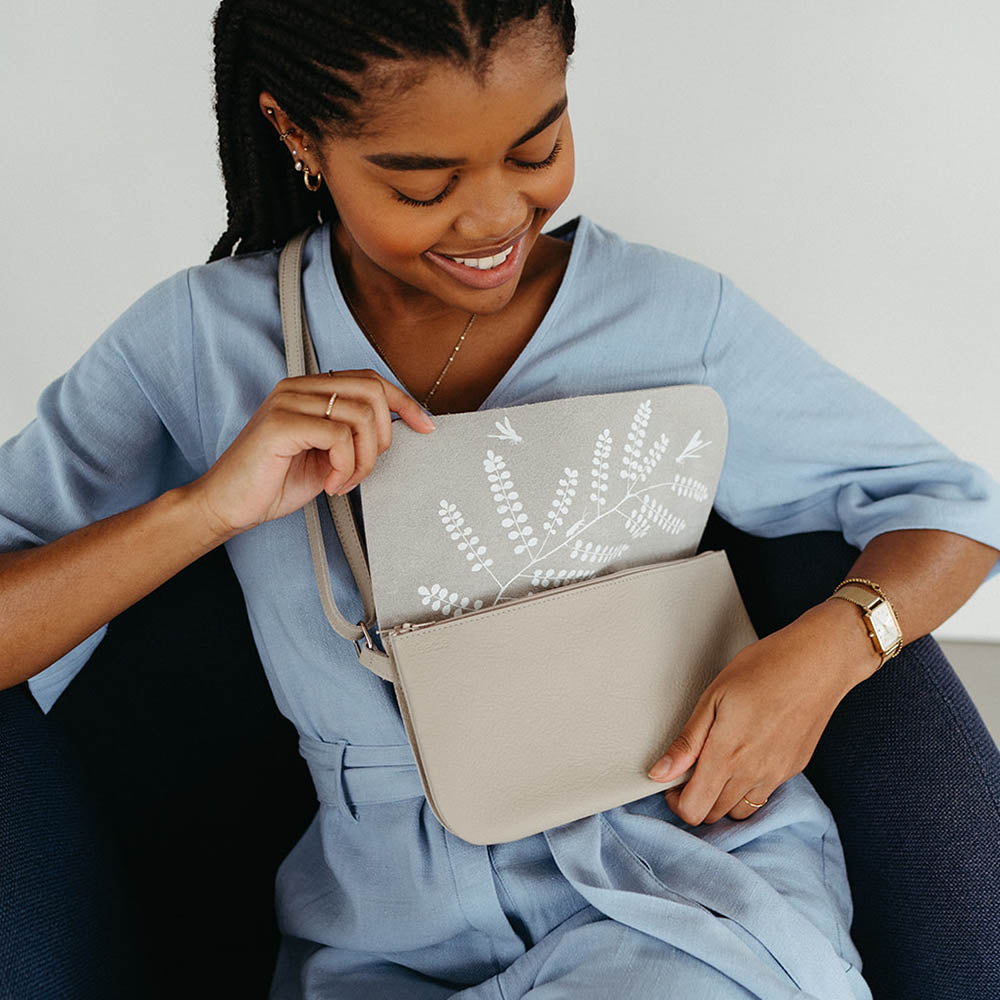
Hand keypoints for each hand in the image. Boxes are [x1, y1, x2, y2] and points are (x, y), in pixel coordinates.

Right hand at [188, 369, 434, 538]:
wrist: (229, 505)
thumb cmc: (274, 482)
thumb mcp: (327, 455)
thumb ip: (354, 435)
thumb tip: (398, 425)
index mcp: (311, 390)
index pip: (370, 379)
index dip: (404, 401)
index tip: (426, 426)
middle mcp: (299, 387)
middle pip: (372, 391)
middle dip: (383, 437)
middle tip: (364, 469)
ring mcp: (288, 402)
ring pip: (360, 416)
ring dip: (364, 459)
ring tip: (344, 481)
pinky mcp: (281, 424)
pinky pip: (339, 436)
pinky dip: (345, 466)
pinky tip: (331, 483)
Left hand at [647, 600, 879, 824]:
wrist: (818, 663)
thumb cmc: (763, 669)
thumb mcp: (713, 697)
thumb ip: (687, 742)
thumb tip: (660, 773)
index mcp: (727, 756)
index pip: (694, 811)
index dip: (676, 801)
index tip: (673, 781)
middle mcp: (753, 774)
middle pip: (714, 815)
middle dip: (696, 798)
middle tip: (694, 767)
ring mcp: (776, 774)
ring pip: (740, 811)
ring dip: (722, 797)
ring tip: (718, 763)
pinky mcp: (793, 769)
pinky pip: (763, 795)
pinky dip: (747, 789)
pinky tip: (745, 758)